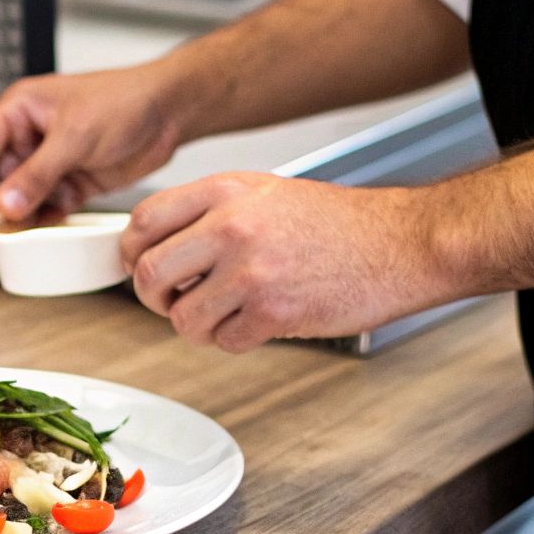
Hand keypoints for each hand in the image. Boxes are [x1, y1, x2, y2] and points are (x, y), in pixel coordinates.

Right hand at [0, 61, 188, 223]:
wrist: (169, 112)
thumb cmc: (125, 99)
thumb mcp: (75, 135)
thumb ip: (38, 172)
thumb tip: (7, 202)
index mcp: (21, 110)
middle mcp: (31, 136)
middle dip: (2, 204)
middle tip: (6, 230)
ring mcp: (52, 161)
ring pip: (22, 196)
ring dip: (24, 216)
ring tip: (27, 234)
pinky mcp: (72, 182)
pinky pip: (49, 207)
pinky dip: (47, 221)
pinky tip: (50, 230)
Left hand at [119, 172, 453, 350]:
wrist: (401, 244)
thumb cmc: (340, 223)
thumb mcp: (266, 193)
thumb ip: (212, 212)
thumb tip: (162, 244)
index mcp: (226, 191)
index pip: (144, 221)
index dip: (132, 252)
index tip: (140, 265)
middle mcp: (232, 228)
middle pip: (149, 273)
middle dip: (154, 297)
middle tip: (172, 300)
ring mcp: (252, 272)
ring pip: (181, 318)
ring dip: (196, 325)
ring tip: (222, 314)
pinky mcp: (273, 312)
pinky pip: (223, 342)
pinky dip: (234, 340)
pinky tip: (257, 322)